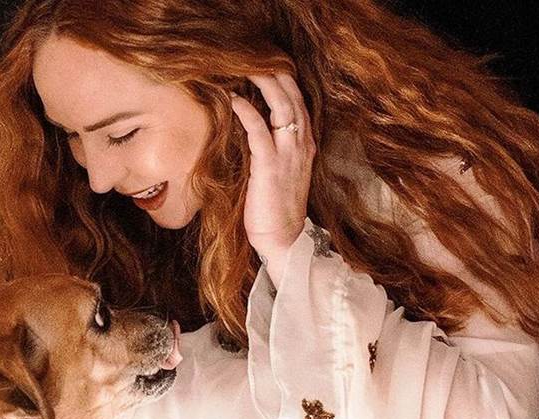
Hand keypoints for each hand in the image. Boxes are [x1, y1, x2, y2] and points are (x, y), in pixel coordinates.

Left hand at [231, 74, 315, 281]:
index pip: (299, 104)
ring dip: (264, 84)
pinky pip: (259, 131)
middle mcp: (301, 146)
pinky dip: (247, 112)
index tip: (268, 66)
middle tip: (256, 58)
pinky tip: (234, 99)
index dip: (285, 82)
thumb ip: (271, 149)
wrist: (283, 239)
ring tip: (246, 69)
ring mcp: (289, 155)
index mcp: (304, 146)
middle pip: (293, 98)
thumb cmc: (275, 209)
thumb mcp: (278, 173)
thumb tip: (251, 128)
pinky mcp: (270, 166)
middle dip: (276, 74)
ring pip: (282, 108)